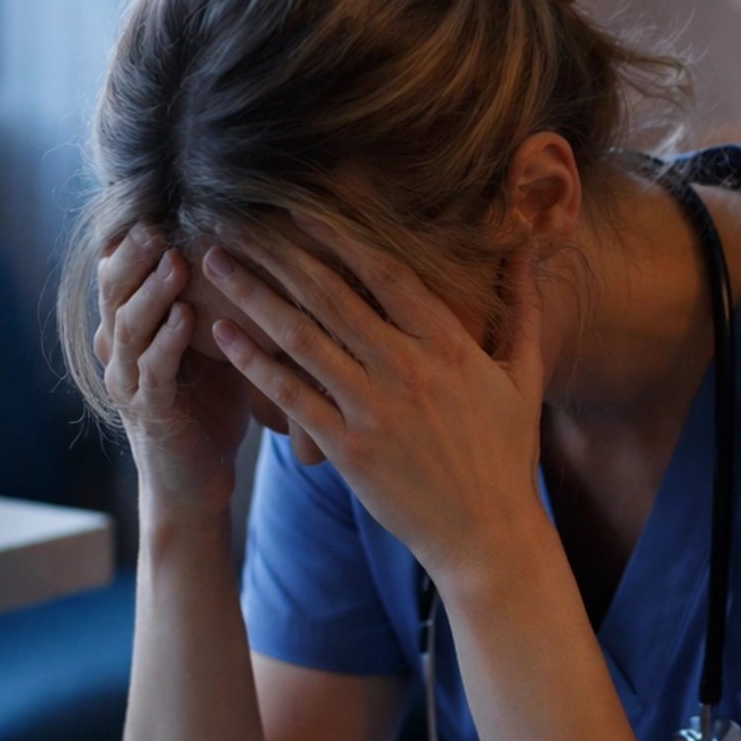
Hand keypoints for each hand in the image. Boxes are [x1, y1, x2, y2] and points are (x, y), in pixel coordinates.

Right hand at [94, 226, 248, 519]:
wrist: (196, 486)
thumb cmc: (210, 411)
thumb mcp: (214, 346)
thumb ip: (216, 302)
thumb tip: (255, 244)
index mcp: (131, 329)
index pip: (118, 271)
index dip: (133, 239)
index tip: (158, 202)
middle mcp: (119, 352)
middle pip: (113, 290)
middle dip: (136, 255)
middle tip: (160, 221)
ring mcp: (128, 384)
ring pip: (127, 326)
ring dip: (151, 291)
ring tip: (173, 259)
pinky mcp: (149, 415)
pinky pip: (151, 371)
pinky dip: (166, 341)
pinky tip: (185, 317)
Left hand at [202, 218, 550, 586]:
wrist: (488, 536)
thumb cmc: (507, 457)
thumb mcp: (524, 378)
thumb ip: (524, 309)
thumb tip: (526, 248)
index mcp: (451, 346)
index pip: (385, 273)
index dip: (338, 233)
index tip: (298, 204)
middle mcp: (408, 370)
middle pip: (330, 293)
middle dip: (278, 250)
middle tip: (237, 217)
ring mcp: (374, 409)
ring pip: (300, 337)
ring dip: (252, 293)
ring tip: (214, 262)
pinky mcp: (348, 449)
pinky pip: (291, 395)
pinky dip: (253, 361)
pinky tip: (223, 332)